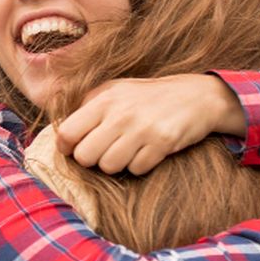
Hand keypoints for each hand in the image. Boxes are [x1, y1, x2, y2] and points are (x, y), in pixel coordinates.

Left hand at [55, 74, 246, 175]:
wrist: (197, 96)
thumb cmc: (148, 96)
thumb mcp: (115, 90)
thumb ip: (88, 106)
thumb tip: (62, 133)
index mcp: (103, 99)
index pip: (66, 133)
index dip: (67, 147)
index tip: (76, 148)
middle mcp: (120, 114)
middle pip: (85, 156)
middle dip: (92, 159)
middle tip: (105, 150)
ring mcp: (141, 129)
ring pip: (108, 166)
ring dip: (116, 164)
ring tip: (127, 150)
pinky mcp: (162, 143)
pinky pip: (136, 169)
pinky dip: (139, 165)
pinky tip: (146, 151)